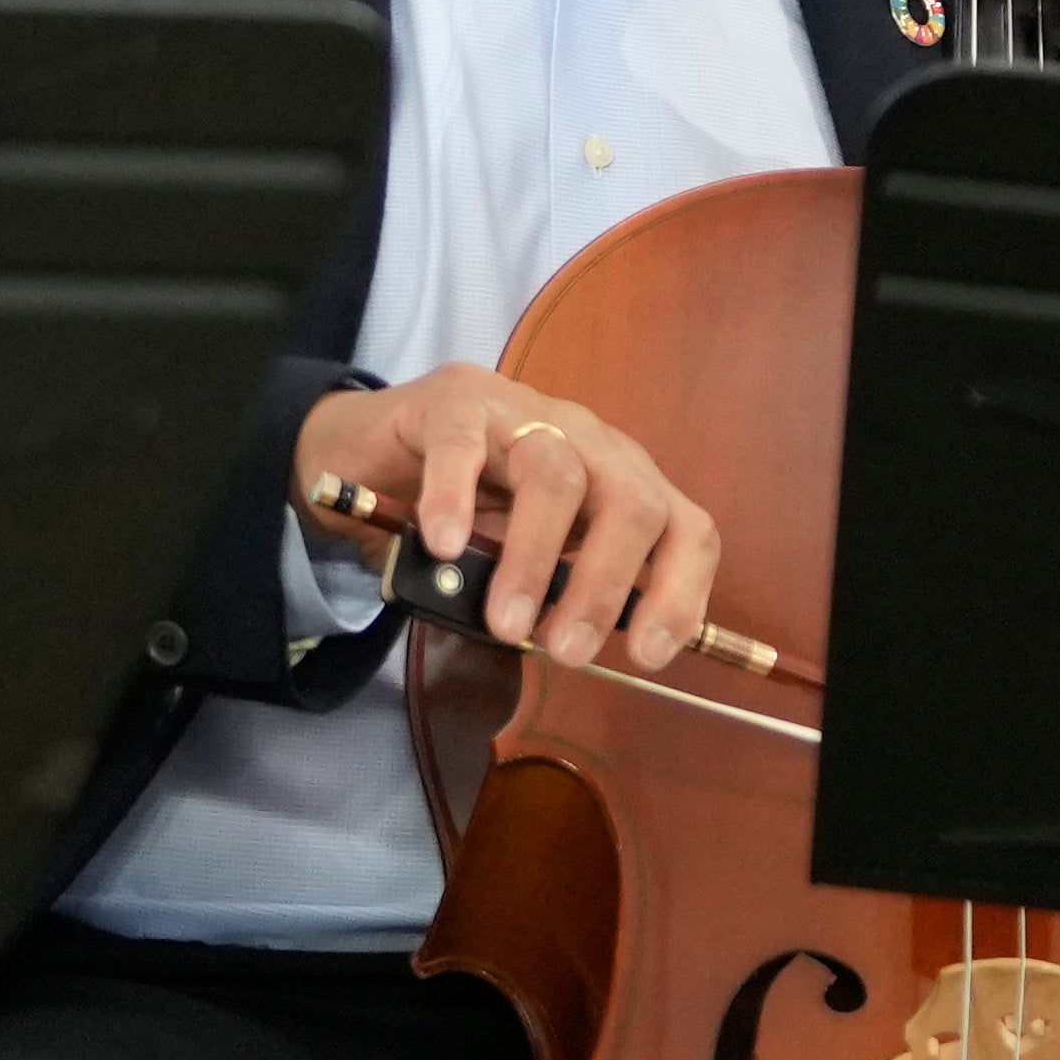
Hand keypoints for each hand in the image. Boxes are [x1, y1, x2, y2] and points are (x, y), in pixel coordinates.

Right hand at [291, 361, 721, 677]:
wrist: (374, 448)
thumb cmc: (465, 509)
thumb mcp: (525, 559)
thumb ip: (550, 593)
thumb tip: (556, 645)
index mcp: (621, 481)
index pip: (685, 529)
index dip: (679, 593)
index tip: (646, 655)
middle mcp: (587, 442)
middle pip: (631, 503)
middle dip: (605, 586)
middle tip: (567, 650)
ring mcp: (523, 414)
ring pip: (555, 477)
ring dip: (534, 560)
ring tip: (505, 622)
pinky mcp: (453, 404)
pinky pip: (462, 447)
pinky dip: (455, 499)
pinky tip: (446, 546)